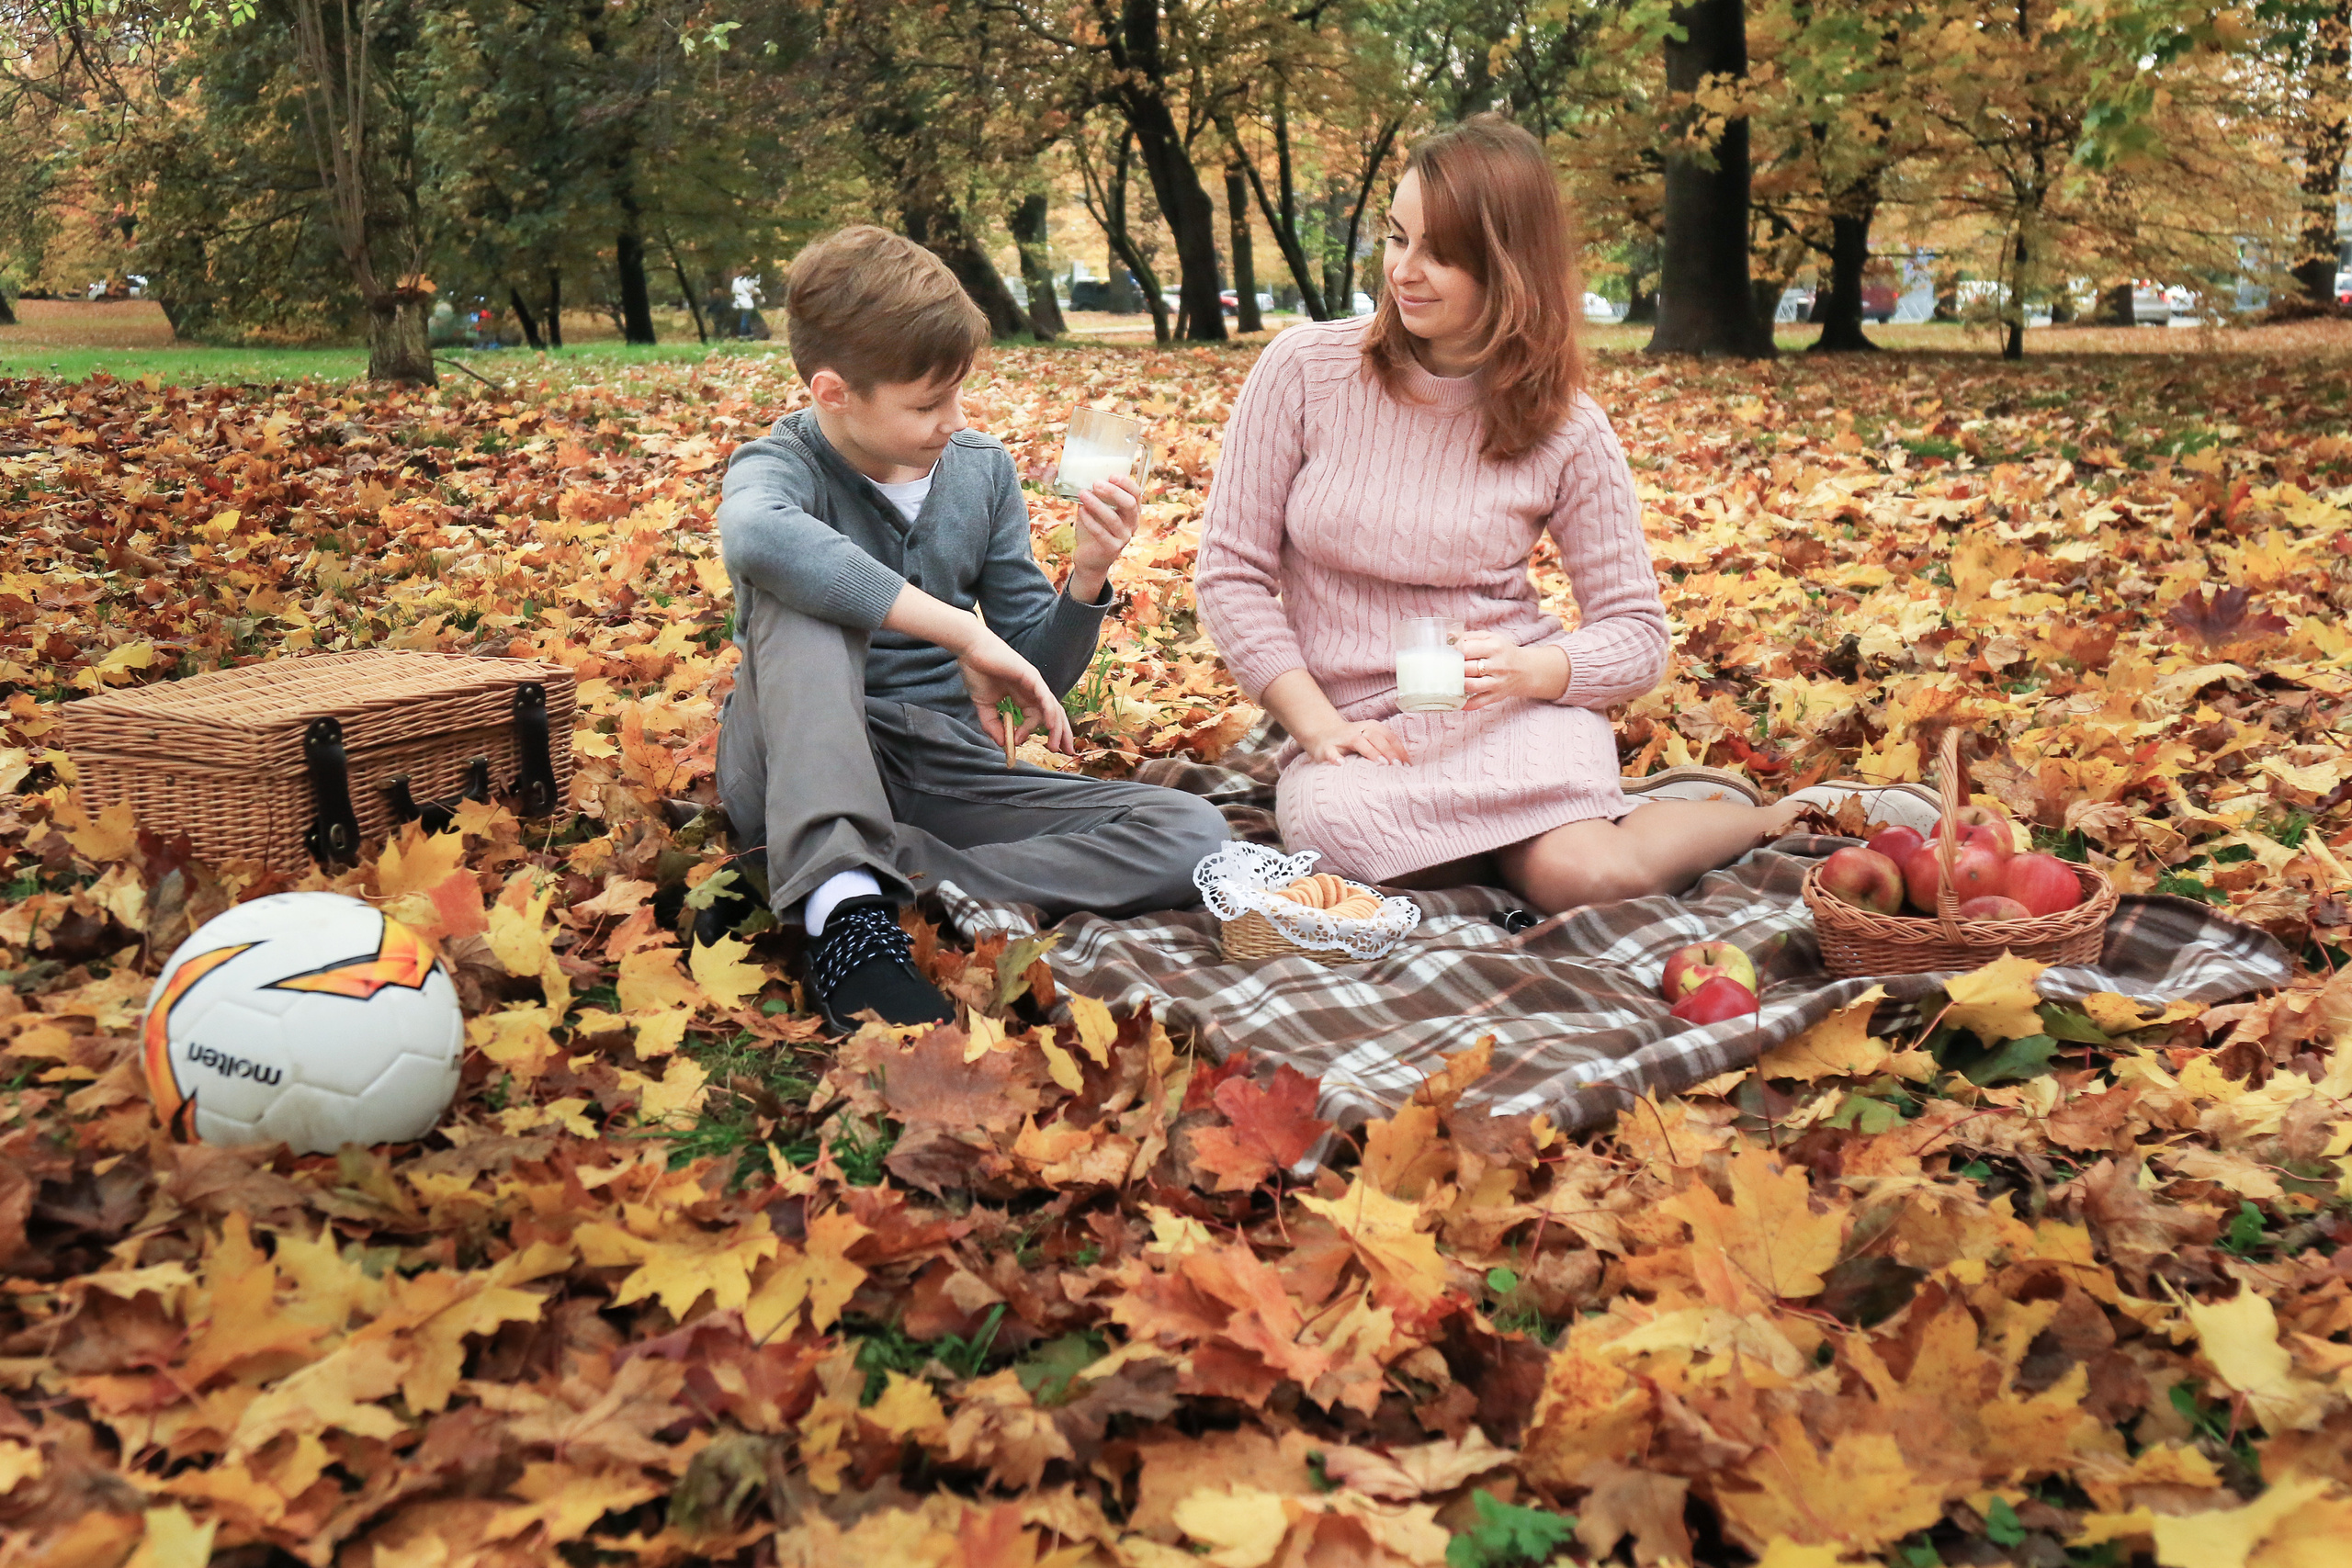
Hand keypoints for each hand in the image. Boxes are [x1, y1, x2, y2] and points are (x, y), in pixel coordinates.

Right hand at [956, 629, 1075, 754]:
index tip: (1015, 741)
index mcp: (1023, 696)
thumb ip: (992, 725)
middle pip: (1053, 714)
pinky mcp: (1031, 676)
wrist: (970, 650)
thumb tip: (1003, 744)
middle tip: (1065, 752)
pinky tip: (1049, 726)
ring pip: (1052, 708)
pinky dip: (1049, 712)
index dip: (1028, 733)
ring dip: (1057, 729)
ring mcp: (1034, 682)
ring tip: (1055, 746)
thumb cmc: (977, 672)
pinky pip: (1044, 697)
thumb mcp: (984, 706)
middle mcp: (1032, 690)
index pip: (1035, 718)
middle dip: (1061, 734)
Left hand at [1067, 474, 1140, 601]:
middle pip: (1129, 504)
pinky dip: (1090, 520)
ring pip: (1114, 518)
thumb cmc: (1094, 529)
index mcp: (1132, 511)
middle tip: (1095, 483)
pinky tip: (1081, 510)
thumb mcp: (1097, 510)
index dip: (1126, 483)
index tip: (1111, 475)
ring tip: (1082, 493)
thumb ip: (1096, 496)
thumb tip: (1084, 475)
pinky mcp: (1112, 549)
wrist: (1090, 558)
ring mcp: (1124, 537)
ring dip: (1097, 504)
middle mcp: (1132, 524)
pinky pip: (1101, 533)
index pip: (1136, 494)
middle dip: (1113, 491)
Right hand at [1298, 718, 1409, 765]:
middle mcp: (1358, 730)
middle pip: (1377, 738)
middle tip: (1398, 766)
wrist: (1321, 733)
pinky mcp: (1327, 748)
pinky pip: (1331, 753)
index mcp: (1371, 728)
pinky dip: (1335, 758)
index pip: (1389, 737)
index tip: (1408, 765)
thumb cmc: (1351, 742)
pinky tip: (1341, 764)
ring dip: (1371, 752)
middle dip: (1389, 751)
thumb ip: (1385, 749)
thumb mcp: (1370, 740)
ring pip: (1359, 742)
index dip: (1399, 750)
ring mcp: (1342, 739)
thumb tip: (1406, 765)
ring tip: (1381, 764)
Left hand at [1457, 631, 1569, 710]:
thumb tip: (1448, 636)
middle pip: (1468, 668)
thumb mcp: (1490, 638)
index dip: (1453, 652)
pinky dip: (1466, 704)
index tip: (1446, 653)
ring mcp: (1497, 683)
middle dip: (1453, 668)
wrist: (1525, 669)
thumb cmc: (1502, 651)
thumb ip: (1469, 636)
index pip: (1467, 650)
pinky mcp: (1496, 696)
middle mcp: (1497, 665)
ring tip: (1451, 680)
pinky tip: (1457, 700)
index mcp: (1494, 647)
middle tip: (1445, 668)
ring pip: (1472, 686)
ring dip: (1458, 684)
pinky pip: (1479, 703)